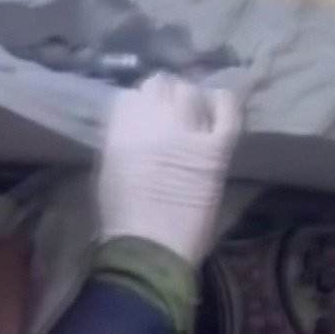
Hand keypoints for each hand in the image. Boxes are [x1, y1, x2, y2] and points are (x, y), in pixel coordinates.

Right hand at [96, 74, 242, 264]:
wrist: (151, 248)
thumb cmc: (122, 218)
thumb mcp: (107, 169)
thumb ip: (120, 139)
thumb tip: (134, 125)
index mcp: (121, 128)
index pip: (133, 94)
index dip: (141, 102)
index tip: (144, 113)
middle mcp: (153, 120)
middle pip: (161, 85)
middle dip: (164, 95)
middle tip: (169, 111)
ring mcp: (187, 132)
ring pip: (190, 92)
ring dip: (189, 97)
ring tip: (192, 110)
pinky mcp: (215, 148)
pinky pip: (227, 113)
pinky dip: (225, 103)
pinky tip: (219, 103)